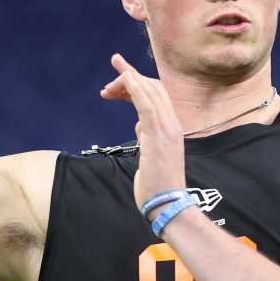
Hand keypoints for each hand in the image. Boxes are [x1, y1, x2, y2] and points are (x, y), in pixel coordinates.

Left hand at [100, 53, 185, 211]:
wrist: (168, 203)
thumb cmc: (157, 184)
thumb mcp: (150, 154)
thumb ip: (147, 137)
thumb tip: (140, 126)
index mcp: (171, 127)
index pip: (156, 95)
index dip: (137, 83)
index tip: (118, 82)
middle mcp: (172, 123)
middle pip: (153, 88)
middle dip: (129, 77)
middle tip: (107, 85)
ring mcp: (167, 129)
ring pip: (150, 92)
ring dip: (128, 79)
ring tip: (111, 77)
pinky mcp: (158, 137)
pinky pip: (147, 106)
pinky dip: (136, 88)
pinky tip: (125, 78)